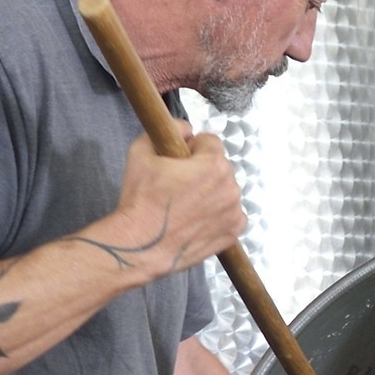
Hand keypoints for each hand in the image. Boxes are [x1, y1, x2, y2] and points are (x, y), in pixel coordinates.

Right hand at [109, 132, 246, 275]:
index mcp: (213, 164)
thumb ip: (169, 129)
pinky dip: (219, 215)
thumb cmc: (141, 200)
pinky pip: (232, 215)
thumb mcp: (142, 151)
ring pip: (226, 190)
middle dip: (203, 171)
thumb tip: (186, 128)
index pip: (210, 142)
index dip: (191, 149)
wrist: (142, 246)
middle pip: (220, 167)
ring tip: (186, 204)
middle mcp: (230, 188)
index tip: (179, 161)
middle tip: (179, 185)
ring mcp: (234, 212)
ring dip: (211, 192)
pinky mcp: (232, 234)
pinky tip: (198, 218)